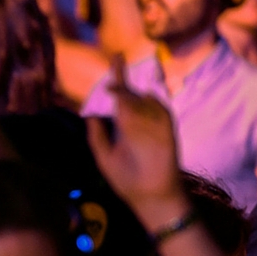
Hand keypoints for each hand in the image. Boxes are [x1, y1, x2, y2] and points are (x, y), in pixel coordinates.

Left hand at [86, 57, 186, 222]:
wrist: (148, 199)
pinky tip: (137, 106)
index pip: (122, 96)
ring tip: (113, 94)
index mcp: (125, 124)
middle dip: (122, 82)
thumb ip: (96, 135)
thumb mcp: (104, 155)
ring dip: (129, 96)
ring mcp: (154, 128)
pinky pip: (161, 115)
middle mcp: (141, 122)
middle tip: (114, 68)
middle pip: (133, 94)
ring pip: (145, 102)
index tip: (117, 56)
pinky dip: (151, 107)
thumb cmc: (126, 180)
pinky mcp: (167, 135)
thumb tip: (89, 113)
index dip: (120, 76)